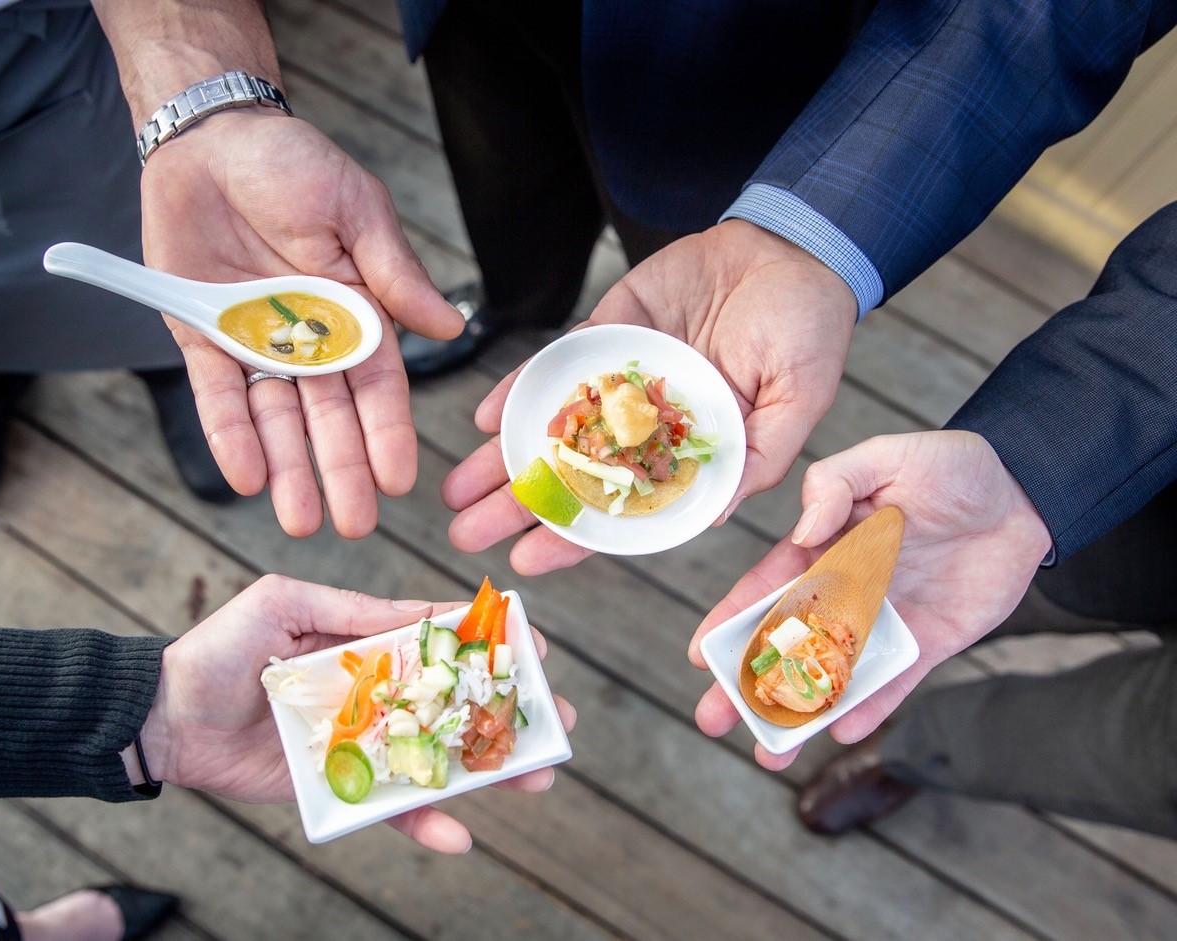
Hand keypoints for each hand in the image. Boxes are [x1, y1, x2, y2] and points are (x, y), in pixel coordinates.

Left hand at [135, 575, 576, 854]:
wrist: (161, 718)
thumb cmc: (220, 648)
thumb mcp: (284, 602)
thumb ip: (353, 609)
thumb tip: (424, 613)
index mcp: (363, 640)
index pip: (438, 640)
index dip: (487, 644)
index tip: (534, 647)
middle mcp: (371, 690)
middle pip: (451, 702)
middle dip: (504, 711)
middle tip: (555, 721)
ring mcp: (360, 740)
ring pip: (434, 756)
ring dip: (486, 770)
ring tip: (535, 781)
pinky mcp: (340, 786)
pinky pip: (390, 805)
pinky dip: (424, 822)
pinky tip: (459, 834)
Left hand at [142, 110, 462, 537]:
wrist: (210, 139)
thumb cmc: (294, 164)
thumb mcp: (357, 210)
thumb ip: (394, 273)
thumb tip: (449, 328)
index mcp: (357, 313)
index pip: (377, 387)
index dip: (386, 435)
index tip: (398, 482)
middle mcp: (311, 340)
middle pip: (328, 417)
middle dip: (340, 470)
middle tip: (352, 525)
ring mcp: (256, 344)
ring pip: (275, 420)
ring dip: (288, 470)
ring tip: (300, 521)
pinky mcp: (203, 339)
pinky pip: (217, 397)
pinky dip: (229, 436)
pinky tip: (245, 478)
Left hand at [441, 219, 856, 573]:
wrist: (792, 247)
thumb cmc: (809, 330)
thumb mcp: (799, 402)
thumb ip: (756, 458)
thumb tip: (708, 514)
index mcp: (689, 455)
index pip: (624, 510)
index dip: (577, 536)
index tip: (527, 558)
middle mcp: (648, 426)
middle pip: (574, 476)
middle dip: (519, 505)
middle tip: (465, 535)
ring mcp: (624, 381)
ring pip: (555, 428)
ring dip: (505, 457)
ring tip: (455, 489)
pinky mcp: (609, 332)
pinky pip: (558, 366)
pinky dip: (522, 389)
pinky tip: (485, 418)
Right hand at [688, 430, 1051, 768]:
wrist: (1026, 491)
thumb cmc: (950, 466)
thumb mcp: (884, 456)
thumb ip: (834, 484)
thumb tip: (804, 534)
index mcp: (824, 547)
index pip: (766, 589)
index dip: (730, 621)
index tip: (698, 655)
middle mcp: (846, 591)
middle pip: (784, 644)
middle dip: (746, 683)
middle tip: (713, 720)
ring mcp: (884, 621)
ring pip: (830, 674)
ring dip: (798, 712)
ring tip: (767, 752)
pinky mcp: (926, 643)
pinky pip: (892, 682)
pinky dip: (867, 707)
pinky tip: (839, 731)